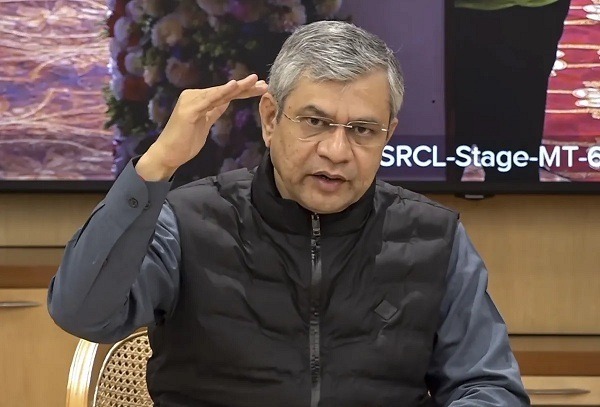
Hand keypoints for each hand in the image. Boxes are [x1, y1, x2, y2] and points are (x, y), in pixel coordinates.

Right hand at [137, 74, 267, 180]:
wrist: (166, 155)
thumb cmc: (184, 142)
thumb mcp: (204, 124)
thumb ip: (213, 111)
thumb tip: (225, 102)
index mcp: (199, 99)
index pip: (225, 94)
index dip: (243, 91)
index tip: (260, 88)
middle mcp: (194, 96)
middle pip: (225, 91)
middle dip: (245, 87)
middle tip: (264, 83)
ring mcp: (191, 101)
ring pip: (219, 93)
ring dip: (238, 87)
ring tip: (254, 81)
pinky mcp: (189, 110)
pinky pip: (210, 100)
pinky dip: (223, 92)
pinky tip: (234, 86)